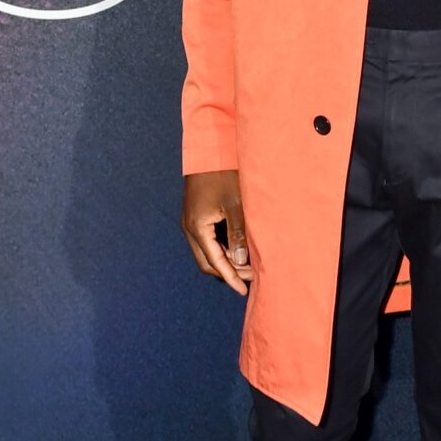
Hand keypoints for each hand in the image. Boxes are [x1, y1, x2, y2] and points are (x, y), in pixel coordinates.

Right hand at [181, 168, 251, 295]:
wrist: (208, 149)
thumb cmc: (223, 174)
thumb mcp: (235, 204)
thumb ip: (238, 233)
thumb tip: (241, 261)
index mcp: (197, 227)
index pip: (215, 262)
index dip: (230, 277)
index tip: (244, 290)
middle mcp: (189, 228)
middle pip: (207, 262)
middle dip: (228, 272)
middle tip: (250, 277)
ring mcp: (190, 222)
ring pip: (206, 252)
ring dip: (225, 261)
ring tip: (248, 265)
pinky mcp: (195, 216)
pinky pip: (206, 241)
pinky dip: (221, 249)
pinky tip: (238, 248)